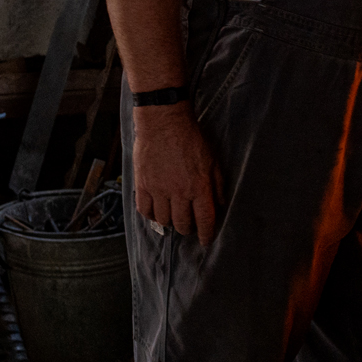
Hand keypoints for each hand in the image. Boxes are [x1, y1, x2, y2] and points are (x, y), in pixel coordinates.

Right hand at [132, 105, 221, 244]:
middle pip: (183, 224)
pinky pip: (145, 210)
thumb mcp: (213, 160)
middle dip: (188, 229)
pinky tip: (156, 210)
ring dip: (170, 222)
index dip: (206, 235)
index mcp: (199, 186)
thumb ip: (217, 185)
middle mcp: (179, 191)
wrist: (164, 121)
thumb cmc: (190, 138)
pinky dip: (151, 215)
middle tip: (189, 225)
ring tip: (173, 215)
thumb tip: (219, 205)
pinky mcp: (142, 184)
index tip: (205, 240)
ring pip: (164, 220)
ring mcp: (158, 189)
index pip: (204, 220)